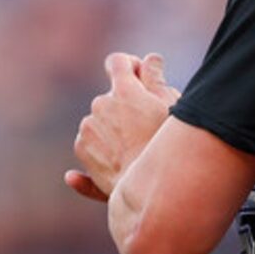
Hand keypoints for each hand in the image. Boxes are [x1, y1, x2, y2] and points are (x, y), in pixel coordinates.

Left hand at [68, 52, 179, 202]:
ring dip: (113, 125)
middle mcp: (100, 105)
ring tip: (134, 145)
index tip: (139, 78)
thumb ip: (157, 79)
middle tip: (146, 124)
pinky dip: (102, 144)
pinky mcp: (82, 149)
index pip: (117, 61)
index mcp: (123, 90)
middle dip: (125, 104)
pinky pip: (91, 139)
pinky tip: (121, 157)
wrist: (147, 192)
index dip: (129, 66)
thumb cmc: (167, 149)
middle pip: (110, 95)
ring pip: (100, 118)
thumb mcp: (172, 111)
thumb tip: (149, 60)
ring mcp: (88, 128)